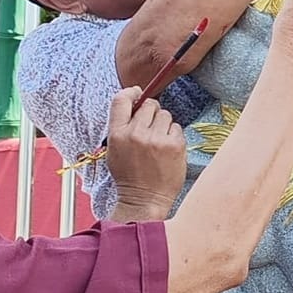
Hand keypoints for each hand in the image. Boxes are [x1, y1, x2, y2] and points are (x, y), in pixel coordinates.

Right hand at [105, 87, 185, 216]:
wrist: (145, 199)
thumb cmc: (129, 175)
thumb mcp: (115, 150)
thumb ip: (122, 126)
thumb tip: (135, 102)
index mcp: (117, 134)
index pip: (121, 100)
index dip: (131, 93)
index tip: (137, 93)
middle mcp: (136, 134)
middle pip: (149, 104)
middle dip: (151, 113)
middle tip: (151, 128)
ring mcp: (156, 139)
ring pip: (165, 115)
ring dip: (163, 125)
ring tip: (158, 142)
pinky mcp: (174, 145)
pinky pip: (177, 127)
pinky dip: (174, 136)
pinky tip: (167, 150)